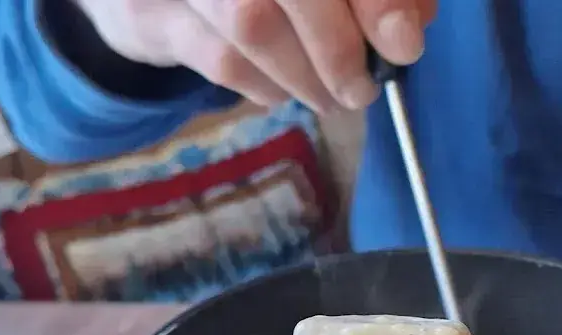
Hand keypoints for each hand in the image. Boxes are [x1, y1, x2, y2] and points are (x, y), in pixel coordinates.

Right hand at [74, 0, 436, 111]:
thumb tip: (411, 26)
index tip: (404, 41)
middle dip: (339, 48)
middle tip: (363, 88)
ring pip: (251, 23)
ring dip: (306, 77)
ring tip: (332, 97)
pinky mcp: (150, 11)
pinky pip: (220, 59)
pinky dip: (266, 86)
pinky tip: (284, 89)